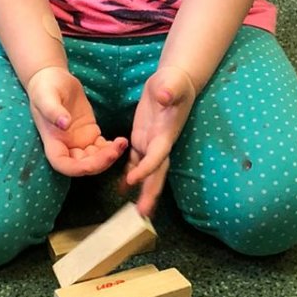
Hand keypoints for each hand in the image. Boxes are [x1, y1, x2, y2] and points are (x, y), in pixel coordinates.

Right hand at [26, 67, 127, 178]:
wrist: (53, 79)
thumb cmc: (45, 87)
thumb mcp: (46, 96)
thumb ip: (53, 110)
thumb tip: (64, 123)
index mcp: (53, 141)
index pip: (62, 164)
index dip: (77, 169)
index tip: (92, 164)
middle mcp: (66, 146)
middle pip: (83, 165)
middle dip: (100, 162)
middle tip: (116, 149)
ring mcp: (78, 141)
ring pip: (95, 159)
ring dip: (109, 156)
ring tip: (122, 143)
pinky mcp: (90, 134)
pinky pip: (102, 148)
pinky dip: (112, 148)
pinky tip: (121, 141)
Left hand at [124, 64, 197, 215]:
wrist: (174, 81)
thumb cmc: (173, 82)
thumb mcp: (171, 82)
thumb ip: (169, 89)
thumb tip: (165, 95)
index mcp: (166, 134)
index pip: (157, 155)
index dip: (147, 168)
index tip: (133, 180)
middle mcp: (160, 144)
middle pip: (156, 173)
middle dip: (150, 193)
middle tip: (142, 214)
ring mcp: (151, 144)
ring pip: (146, 173)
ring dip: (142, 190)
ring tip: (135, 212)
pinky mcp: (143, 140)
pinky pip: (136, 162)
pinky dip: (130, 175)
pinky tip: (122, 188)